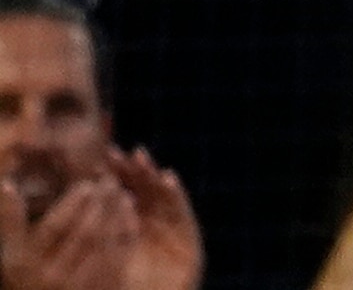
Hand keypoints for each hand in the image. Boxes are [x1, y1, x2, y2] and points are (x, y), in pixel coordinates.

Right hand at [0, 173, 136, 289]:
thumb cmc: (25, 274)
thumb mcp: (12, 251)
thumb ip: (11, 220)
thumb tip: (6, 185)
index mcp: (27, 264)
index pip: (55, 229)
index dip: (74, 204)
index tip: (87, 184)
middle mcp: (54, 276)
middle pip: (85, 234)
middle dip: (100, 204)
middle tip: (108, 181)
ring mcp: (80, 284)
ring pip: (105, 242)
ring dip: (116, 212)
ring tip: (120, 190)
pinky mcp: (103, 287)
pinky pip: (120, 254)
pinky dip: (126, 228)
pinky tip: (128, 210)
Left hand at [110, 150, 200, 289]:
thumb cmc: (115, 289)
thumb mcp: (98, 261)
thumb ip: (96, 233)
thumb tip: (86, 195)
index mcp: (126, 231)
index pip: (120, 197)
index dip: (111, 177)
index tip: (99, 160)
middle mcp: (149, 228)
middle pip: (141, 192)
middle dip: (130, 171)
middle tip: (118, 153)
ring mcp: (169, 233)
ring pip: (161, 198)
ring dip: (151, 176)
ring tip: (140, 158)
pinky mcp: (188, 241)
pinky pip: (182, 213)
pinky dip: (176, 195)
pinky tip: (168, 179)